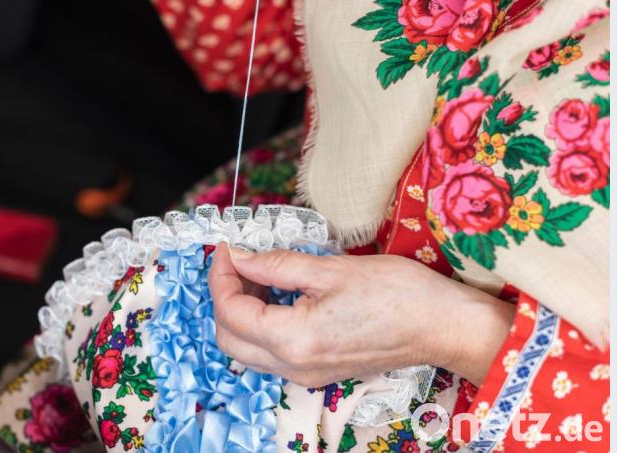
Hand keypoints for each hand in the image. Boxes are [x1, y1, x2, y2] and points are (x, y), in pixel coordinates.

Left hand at [208, 243, 514, 386]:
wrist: (442, 326)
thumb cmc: (398, 294)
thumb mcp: (331, 269)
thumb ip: (276, 265)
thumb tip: (238, 258)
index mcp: (293, 340)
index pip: (230, 311)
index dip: (221, 275)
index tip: (228, 248)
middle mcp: (293, 367)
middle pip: (229, 337)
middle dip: (224, 296)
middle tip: (239, 261)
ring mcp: (305, 375)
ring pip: (246, 349)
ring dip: (241, 312)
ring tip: (260, 274)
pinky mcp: (317, 372)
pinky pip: (270, 354)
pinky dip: (261, 325)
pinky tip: (279, 295)